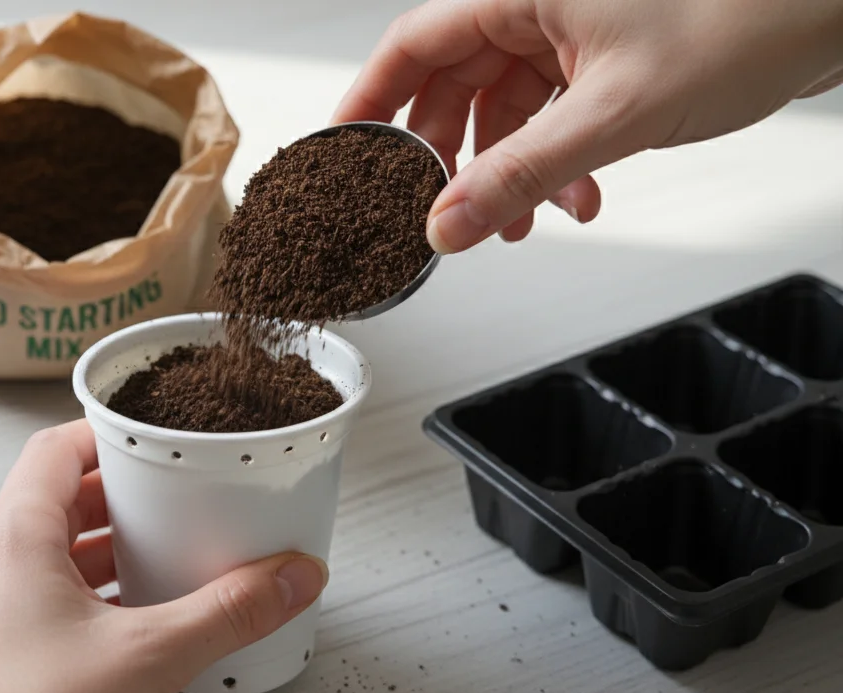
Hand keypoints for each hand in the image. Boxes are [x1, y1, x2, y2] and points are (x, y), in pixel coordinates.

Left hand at [0, 420, 327, 692]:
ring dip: (104, 545)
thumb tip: (290, 577)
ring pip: (46, 551)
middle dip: (120, 495)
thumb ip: (229, 614)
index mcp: (9, 542)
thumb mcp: (148, 662)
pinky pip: (37, 597)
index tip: (156, 437)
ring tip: (163, 553)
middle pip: (53, 498)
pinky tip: (130, 618)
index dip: (108, 433)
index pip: (55, 449)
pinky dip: (86, 591)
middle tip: (174, 496)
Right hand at [334, 0, 842, 252]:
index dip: (370, 102)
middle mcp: (535, 7)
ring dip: (506, 172)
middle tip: (429, 209)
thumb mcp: (611, 115)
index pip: (412, 45)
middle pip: (452, 83)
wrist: (823, 18)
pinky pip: (549, 119)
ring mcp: (568, 33)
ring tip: (515, 223)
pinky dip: (554, 167)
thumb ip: (520, 176)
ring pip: (503, 109)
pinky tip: (579, 200)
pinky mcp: (600, 61)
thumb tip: (447, 224)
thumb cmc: (741, 23)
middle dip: (446, 157)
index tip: (343, 154)